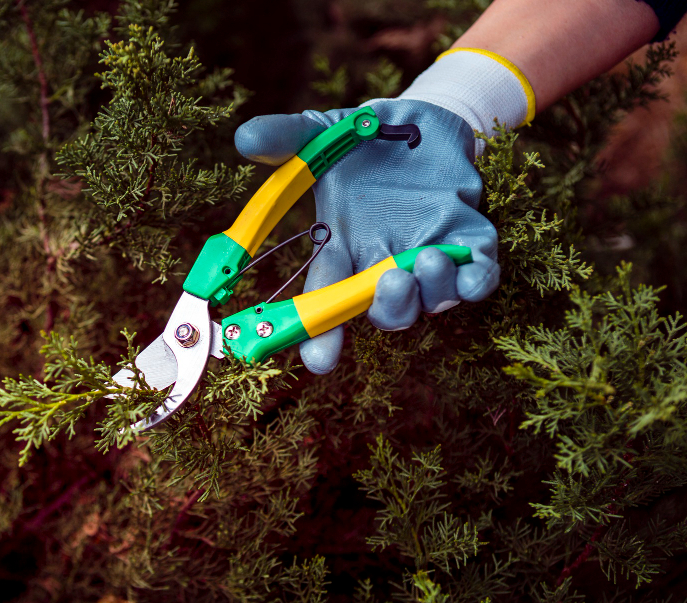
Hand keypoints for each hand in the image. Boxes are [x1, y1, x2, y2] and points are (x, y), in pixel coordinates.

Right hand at [234, 99, 499, 373]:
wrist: (422, 120)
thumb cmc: (364, 138)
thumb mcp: (320, 133)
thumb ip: (285, 138)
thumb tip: (245, 138)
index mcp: (342, 246)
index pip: (324, 298)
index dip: (319, 334)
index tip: (319, 360)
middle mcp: (383, 261)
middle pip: (383, 311)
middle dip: (387, 307)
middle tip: (388, 281)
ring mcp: (427, 253)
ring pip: (432, 300)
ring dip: (431, 291)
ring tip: (427, 258)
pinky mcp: (469, 238)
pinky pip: (479, 277)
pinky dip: (477, 280)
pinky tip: (470, 270)